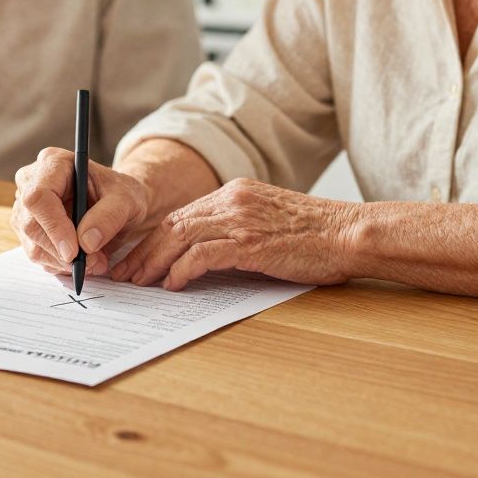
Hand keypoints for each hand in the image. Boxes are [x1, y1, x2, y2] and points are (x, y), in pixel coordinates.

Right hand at [11, 148, 150, 275]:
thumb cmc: (122, 194)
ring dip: (64, 262)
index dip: (53, 226)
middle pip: (31, 224)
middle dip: (62, 251)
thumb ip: (109, 217)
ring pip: (33, 245)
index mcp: (54, 163)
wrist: (119, 204)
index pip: (38, 196)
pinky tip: (82, 259)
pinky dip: (61, 265)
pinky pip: (38, 255)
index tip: (74, 251)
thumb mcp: (127, 201)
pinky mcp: (30, 230)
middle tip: (93, 263)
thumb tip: (86, 243)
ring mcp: (27, 208)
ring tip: (95, 261)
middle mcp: (33, 182)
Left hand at [110, 179, 357, 290]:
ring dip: (154, 262)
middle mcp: (233, 199)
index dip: (155, 238)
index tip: (138, 258)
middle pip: (172, 224)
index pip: (182, 215)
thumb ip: (237, 233)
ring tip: (140, 283)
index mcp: (236, 192)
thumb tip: (204, 262)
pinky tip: (173, 284)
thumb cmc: (317, 236)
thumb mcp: (269, 224)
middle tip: (126, 275)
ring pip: (180, 236)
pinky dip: (182, 270)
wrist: (351, 233)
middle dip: (144, 251)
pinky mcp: (250, 241)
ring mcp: (240, 218)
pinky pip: (202, 254)